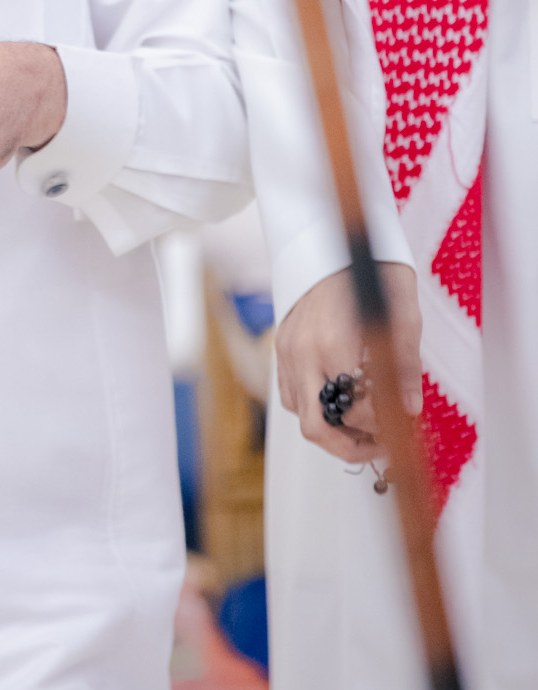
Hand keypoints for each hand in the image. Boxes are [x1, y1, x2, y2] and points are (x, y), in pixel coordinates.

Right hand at [275, 261, 422, 463]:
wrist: (336, 242)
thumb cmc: (373, 274)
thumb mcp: (403, 317)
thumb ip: (406, 367)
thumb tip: (410, 408)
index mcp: (334, 344)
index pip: (354, 412)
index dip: (381, 427)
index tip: (401, 425)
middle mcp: (303, 352)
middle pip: (316, 427)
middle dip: (348, 446)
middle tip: (377, 446)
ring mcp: (287, 349)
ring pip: (300, 413)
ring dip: (330, 428)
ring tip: (361, 426)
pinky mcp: (280, 344)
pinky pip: (289, 392)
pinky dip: (313, 406)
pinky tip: (338, 401)